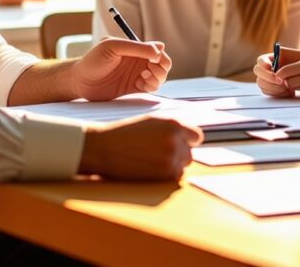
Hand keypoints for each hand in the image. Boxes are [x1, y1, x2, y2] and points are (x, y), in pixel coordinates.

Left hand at [69, 38, 171, 100]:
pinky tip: (140, 84)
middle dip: (162, 66)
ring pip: (160, 76)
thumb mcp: (113, 47)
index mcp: (135, 48)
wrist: (79, 81)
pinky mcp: (134, 88)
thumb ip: (136, 47)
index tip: (153, 59)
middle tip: (150, 69)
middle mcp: (138, 61)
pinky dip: (152, 86)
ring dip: (158, 76)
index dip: (160, 54)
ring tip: (143, 76)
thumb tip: (159, 50)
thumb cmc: (93, 60)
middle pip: (163, 63)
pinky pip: (152, 87)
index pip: (157, 49)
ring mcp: (137, 75)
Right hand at [79, 116, 202, 179]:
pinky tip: (148, 170)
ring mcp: (172, 156)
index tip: (177, 146)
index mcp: (173, 123)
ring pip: (182, 166)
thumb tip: (192, 139)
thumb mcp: (151, 122)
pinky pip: (174, 178)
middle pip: (189, 154)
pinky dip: (165, 177)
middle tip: (155, 156)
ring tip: (150, 162)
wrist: (103, 147)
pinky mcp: (165, 173)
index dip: (186, 142)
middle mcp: (176, 139)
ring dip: (171, 167)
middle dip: (177, 156)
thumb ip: (172, 129)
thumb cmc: (124, 134)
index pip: (196, 137)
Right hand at [253, 48, 299, 96]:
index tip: (271, 68)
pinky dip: (277, 93)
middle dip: (268, 77)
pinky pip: (268, 92)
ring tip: (288, 88)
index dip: (263, 64)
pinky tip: (289, 92)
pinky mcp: (273, 90)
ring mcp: (269, 80)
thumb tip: (277, 63)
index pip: (261, 60)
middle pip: (258, 71)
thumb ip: (290, 59)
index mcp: (274, 58)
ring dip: (273, 87)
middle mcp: (269, 69)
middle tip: (282, 82)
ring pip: (261, 83)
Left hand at [273, 50, 299, 96]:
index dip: (277, 70)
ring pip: (288, 82)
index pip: (282, 60)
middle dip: (281, 80)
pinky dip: (296, 90)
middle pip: (283, 73)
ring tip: (297, 85)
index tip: (278, 75)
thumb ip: (298, 65)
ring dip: (289, 86)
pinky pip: (297, 88)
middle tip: (285, 83)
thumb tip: (278, 72)